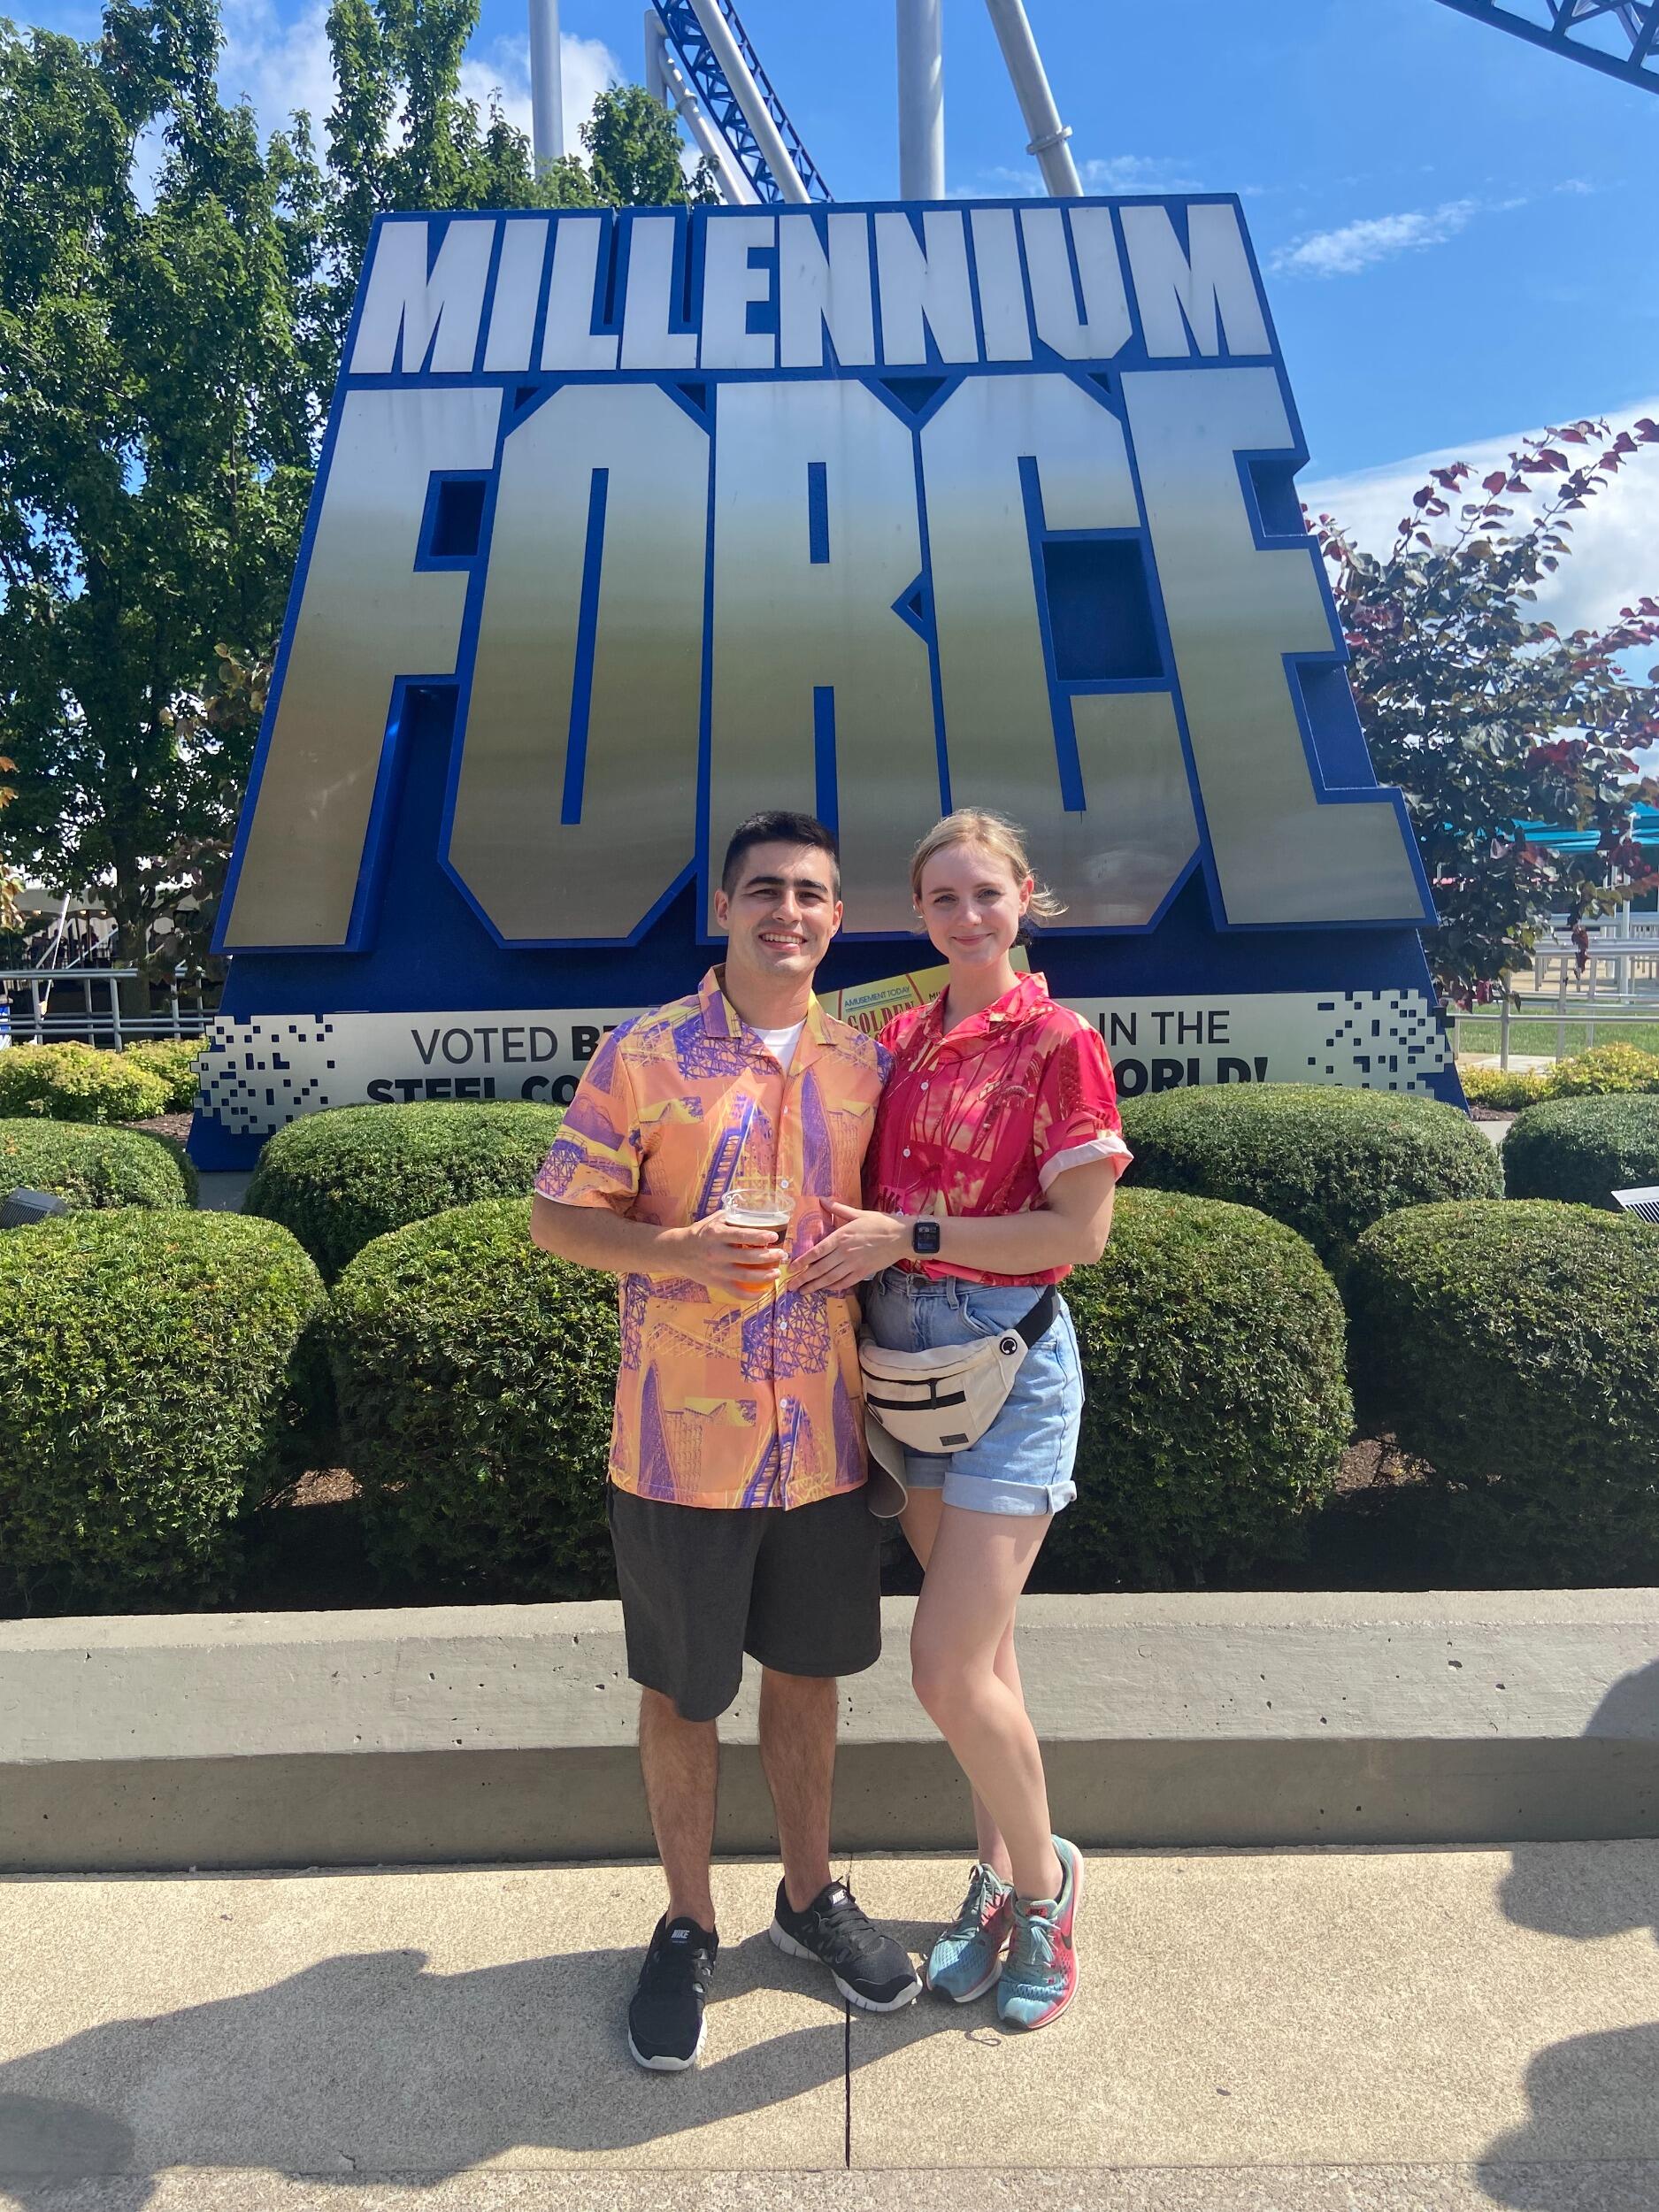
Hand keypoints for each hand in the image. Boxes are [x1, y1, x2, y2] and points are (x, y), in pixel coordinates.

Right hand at [667, 1212, 787, 1299]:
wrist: (676, 1252)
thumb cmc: (698, 1233)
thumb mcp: (712, 1221)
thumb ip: (731, 1218)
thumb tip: (753, 1213)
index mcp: (716, 1234)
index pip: (741, 1235)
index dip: (759, 1237)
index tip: (774, 1237)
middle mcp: (717, 1253)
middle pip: (748, 1258)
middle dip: (769, 1257)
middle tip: (782, 1254)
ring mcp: (716, 1270)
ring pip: (745, 1276)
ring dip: (765, 1275)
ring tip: (776, 1272)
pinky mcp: (715, 1283)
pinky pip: (736, 1292)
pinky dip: (751, 1295)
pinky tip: (763, 1291)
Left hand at [790, 1203, 909, 1293]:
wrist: (901, 1236)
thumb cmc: (880, 1223)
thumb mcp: (858, 1214)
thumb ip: (838, 1209)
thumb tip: (823, 1200)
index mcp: (841, 1237)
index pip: (817, 1252)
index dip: (802, 1261)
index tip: (791, 1268)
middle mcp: (845, 1252)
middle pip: (820, 1268)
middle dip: (803, 1278)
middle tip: (791, 1286)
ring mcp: (854, 1264)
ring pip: (830, 1278)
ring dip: (815, 1286)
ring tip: (803, 1292)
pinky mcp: (863, 1272)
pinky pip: (845, 1282)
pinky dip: (834, 1287)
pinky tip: (825, 1289)